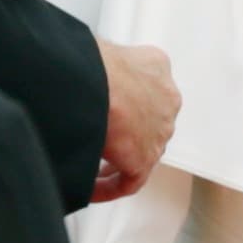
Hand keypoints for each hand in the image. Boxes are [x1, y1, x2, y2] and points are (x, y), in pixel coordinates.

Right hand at [93, 35, 177, 202]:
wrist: (92, 79)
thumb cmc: (88, 61)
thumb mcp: (99, 54)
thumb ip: (98, 67)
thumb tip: (76, 76)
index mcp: (156, 67)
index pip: (146, 88)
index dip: (126, 105)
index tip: (107, 113)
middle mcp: (166, 99)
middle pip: (147, 122)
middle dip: (123, 134)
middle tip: (99, 143)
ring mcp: (159, 131)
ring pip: (140, 152)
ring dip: (116, 163)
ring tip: (90, 171)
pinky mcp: (145, 158)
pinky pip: (129, 181)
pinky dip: (108, 187)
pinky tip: (87, 189)